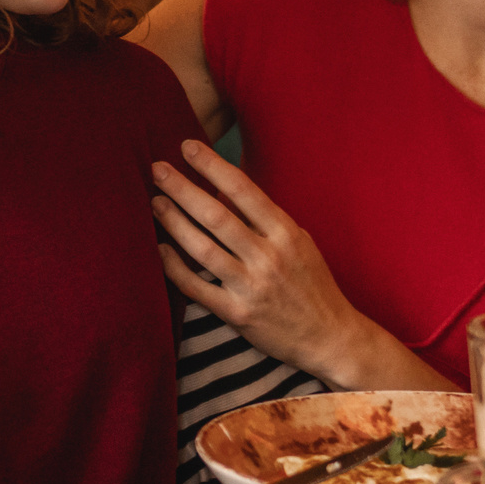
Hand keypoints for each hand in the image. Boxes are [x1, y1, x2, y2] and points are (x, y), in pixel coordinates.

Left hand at [151, 140, 382, 382]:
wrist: (330, 337)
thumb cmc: (312, 284)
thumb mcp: (299, 242)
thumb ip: (265, 219)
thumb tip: (223, 189)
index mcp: (286, 232)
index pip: (243, 189)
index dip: (212, 165)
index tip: (188, 146)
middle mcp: (268, 257)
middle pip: (216, 215)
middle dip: (183, 188)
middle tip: (157, 168)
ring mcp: (252, 287)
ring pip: (202, 248)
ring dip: (174, 222)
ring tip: (155, 201)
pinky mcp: (237, 314)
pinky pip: (196, 288)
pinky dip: (174, 267)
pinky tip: (159, 248)